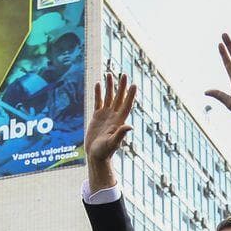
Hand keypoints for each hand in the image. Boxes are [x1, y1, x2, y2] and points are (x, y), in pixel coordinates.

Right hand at [84, 72, 136, 188]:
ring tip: (109, 74)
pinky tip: (98, 84)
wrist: (95, 156)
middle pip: (119, 98)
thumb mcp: (112, 143)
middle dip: (121, 86)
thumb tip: (130, 126)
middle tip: (124, 74)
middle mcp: (114, 116)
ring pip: (108, 97)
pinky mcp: (97, 117)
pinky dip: (98, 93)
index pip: (126, 105)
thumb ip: (120, 135)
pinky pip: (98, 102)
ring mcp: (105, 116)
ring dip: (109, 86)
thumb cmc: (104, 152)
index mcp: (119, 121)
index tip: (134, 84)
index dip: (130, 95)